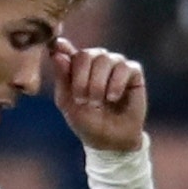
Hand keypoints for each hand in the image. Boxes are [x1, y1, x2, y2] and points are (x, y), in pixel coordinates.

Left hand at [49, 38, 146, 152]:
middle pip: (85, 54)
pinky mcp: (133, 72)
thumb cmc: (87, 122)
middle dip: (82, 79)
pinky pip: (124, 67)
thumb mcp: (67, 103)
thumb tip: (57, 53)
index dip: (60, 47)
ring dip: (98, 84)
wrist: (111, 141)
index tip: (54, 48)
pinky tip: (112, 98)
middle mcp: (96, 60)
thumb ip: (62, 78)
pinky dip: (116, 84)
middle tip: (82, 100)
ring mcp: (115, 64)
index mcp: (77, 65)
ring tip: (97, 102)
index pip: (66, 48)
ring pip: (105, 59)